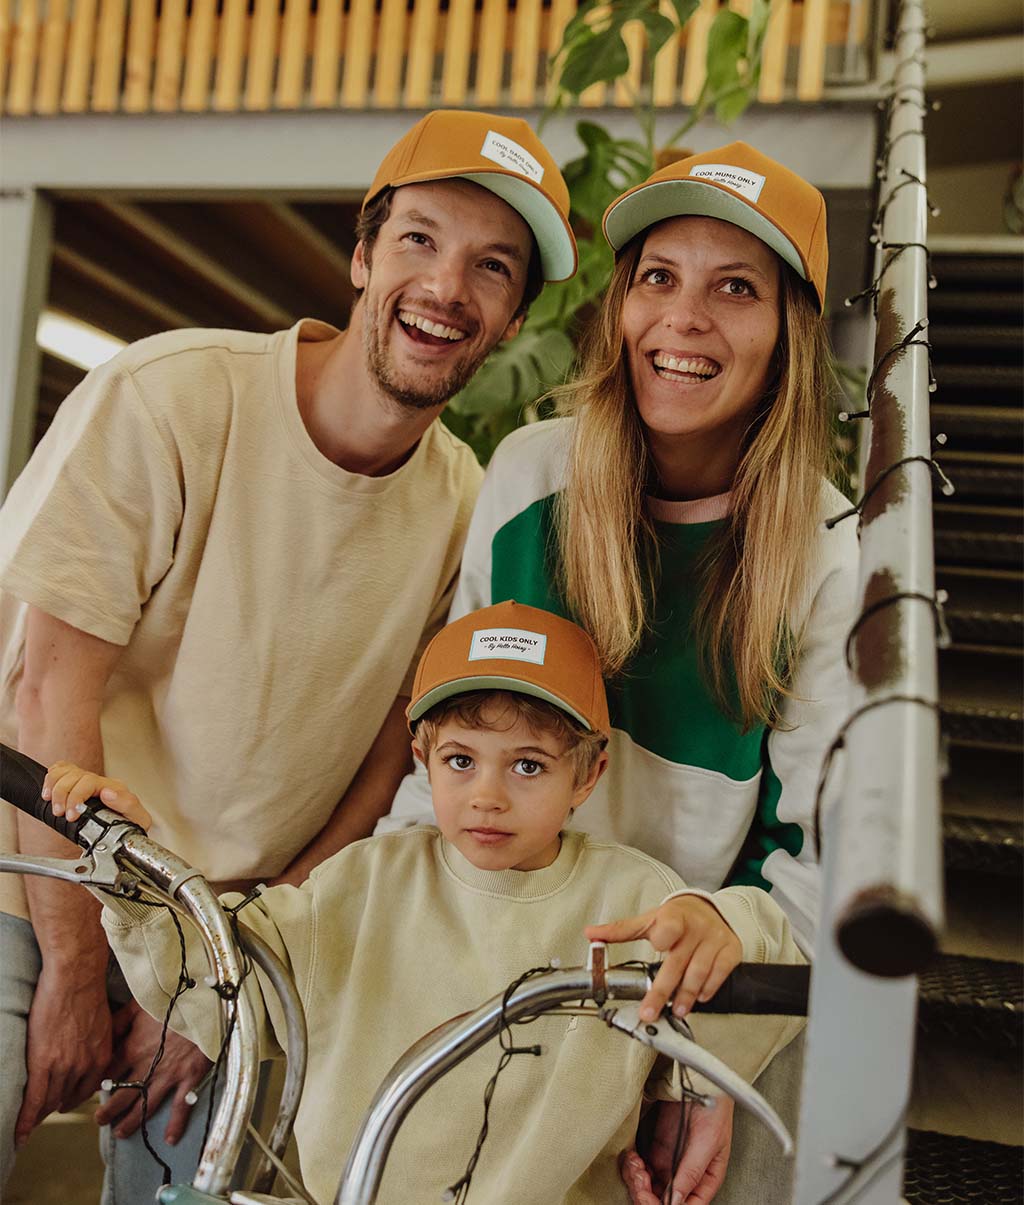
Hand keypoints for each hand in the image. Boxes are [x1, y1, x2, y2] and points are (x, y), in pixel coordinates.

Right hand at [15, 960, 112, 1146]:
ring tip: (29, 1123)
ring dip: (38, 1116)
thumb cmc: (86, 992)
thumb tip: (87, 1051)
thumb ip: (94, 1043)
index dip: (72, 1099)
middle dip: (54, 1108)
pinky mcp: (43, 1062)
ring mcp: (64, 1066)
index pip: (86, 1090)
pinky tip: (20, 1133)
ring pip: (49, 1101)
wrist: (75, 976)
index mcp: (101, 1056)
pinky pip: (34, 1099)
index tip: (62, 1105)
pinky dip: (26, 1120)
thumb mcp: (101, 1023)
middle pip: (66, 1098)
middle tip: (41, 1115)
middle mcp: (85, 1066)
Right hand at [43, 761, 151, 829]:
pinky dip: (51, 779)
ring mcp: (86, 782)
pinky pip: (60, 770)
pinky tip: (49, 792)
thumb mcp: (139, 820)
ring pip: (64, 772)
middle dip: (62, 795)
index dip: (76, 797)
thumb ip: (128, 805)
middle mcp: (99, 782)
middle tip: (60, 813)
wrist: (125, 832)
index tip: (71, 815)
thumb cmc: (131, 825)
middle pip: (74, 776)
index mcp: (114, 788)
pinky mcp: (75, 784)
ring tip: (53, 806)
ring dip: (54, 788)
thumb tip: (109, 793)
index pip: (89, 781)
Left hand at [96, 1001, 210, 1143]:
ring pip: (144, 1106)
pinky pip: (181, 1106)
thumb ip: (119, 1019)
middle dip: (107, 1111)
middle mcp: (146, 1066)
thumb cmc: (172, 998)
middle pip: (121, 1095)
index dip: (97, 1085)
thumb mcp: (140, 1003)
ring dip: (130, 1122)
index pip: (107, 1073)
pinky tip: (169, 1140)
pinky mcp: (189, 1077)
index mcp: (132, 1048)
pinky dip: (176, 1124)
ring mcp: (168, 1075)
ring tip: (119, 1133)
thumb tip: (101, 1033)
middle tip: (99, 1121)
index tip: (91, 1092)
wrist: (205, 1000)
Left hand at [586, 896, 741, 1020]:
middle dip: (662, 990)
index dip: (663, 939)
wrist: (709, 909)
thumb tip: (590, 934)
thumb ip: (620, 930)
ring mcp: (715, 939)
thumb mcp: (648, 920)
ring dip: (686, 996)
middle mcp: (696, 927)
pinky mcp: (730, 950)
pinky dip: (709, 989)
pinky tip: (699, 998)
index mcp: (673, 917)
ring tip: (676, 1011)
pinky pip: (720, 974)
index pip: (668, 928)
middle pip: (678, 962)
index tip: (658, 949)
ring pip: (699, 972)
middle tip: (650, 1012)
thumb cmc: (675, 918)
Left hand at [621, 1096, 733, 1204]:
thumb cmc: (715, 1108)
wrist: (698, 1078)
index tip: (649, 1198)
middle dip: (646, 1194)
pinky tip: (632, 1158)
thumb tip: (676, 1202)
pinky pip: (640, 1166)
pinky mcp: (656, 1147)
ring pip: (648, 1186)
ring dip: (637, 1180)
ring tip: (635, 1164)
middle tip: (640, 1178)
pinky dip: (632, 1166)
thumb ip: (692, 1172)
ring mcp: (670, 1162)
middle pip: (662, 1199)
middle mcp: (686, 1174)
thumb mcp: (709, 1142)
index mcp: (705, 1180)